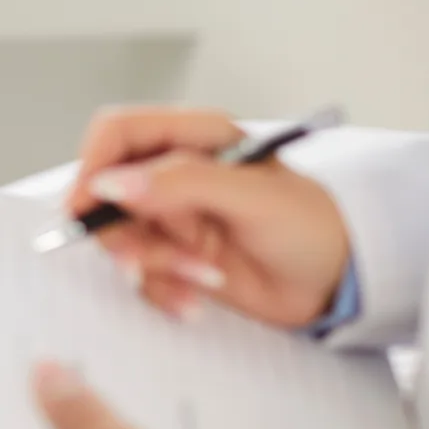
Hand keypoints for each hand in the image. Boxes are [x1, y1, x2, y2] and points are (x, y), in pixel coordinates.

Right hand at [69, 107, 350, 326]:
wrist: (337, 283)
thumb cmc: (311, 226)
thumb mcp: (251, 196)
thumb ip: (180, 182)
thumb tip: (111, 184)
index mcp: (195, 137)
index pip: (118, 133)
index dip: (95, 166)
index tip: (91, 207)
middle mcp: (174, 173)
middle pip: (105, 193)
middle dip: (124, 233)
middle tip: (143, 260)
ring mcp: (171, 217)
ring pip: (119, 238)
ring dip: (151, 265)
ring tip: (198, 276)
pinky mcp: (172, 256)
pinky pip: (139, 273)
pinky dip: (162, 290)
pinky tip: (197, 294)